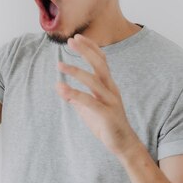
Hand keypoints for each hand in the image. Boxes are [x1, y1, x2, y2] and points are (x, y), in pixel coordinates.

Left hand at [55, 34, 140, 157]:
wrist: (123, 145)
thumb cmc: (106, 124)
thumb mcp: (88, 108)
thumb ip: (75, 97)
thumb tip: (59, 87)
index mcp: (108, 86)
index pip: (101, 61)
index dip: (90, 48)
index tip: (77, 37)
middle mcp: (111, 90)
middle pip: (100, 65)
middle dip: (86, 51)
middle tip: (71, 40)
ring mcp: (110, 101)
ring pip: (94, 81)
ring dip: (75, 71)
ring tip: (59, 65)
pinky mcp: (107, 115)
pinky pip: (89, 101)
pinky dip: (74, 94)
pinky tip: (61, 88)